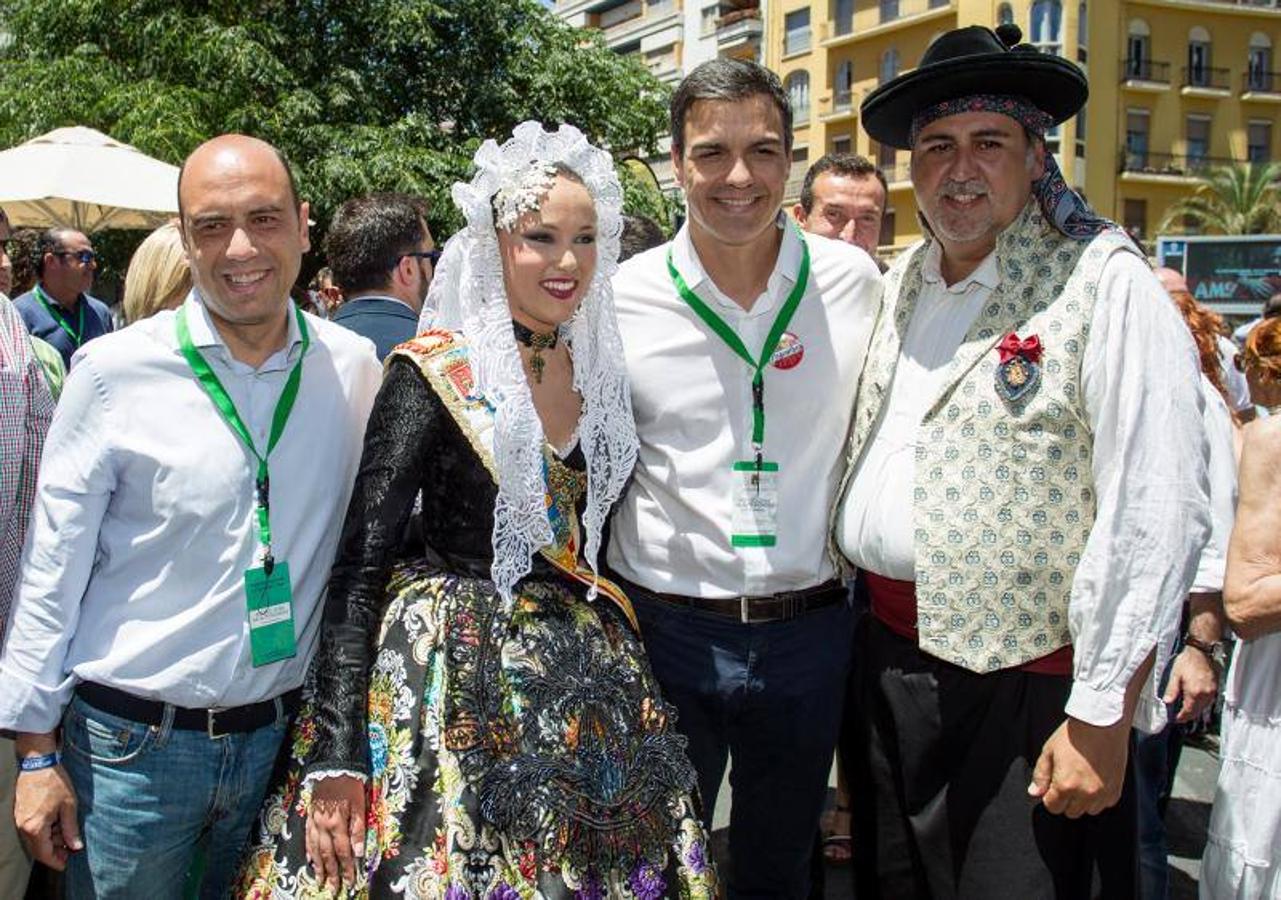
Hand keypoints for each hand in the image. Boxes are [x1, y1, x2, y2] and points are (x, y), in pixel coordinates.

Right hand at [15, 765, 82, 869]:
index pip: (44, 854)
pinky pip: (31, 830)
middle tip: (72, 846)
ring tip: (67, 830)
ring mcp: (20, 820)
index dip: (56, 861)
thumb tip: (76, 847)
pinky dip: (44, 831)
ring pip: (35, 839)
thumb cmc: (55, 783)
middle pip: (38, 849)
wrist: (38, 764)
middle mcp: (24, 827)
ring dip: (50, 840)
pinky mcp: (20, 814)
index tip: (67, 863)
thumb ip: (71, 829)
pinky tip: (57, 822)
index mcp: (35, 828)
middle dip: (55, 850)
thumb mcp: (69, 806)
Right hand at [305, 775, 365, 892]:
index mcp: (338, 824)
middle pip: (328, 855)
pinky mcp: (309, 817)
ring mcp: (314, 822)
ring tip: (320, 881)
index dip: (347, 869)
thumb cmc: (351, 785)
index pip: (343, 852)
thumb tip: (359, 852)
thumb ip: (359, 829)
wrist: (333, 767)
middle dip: (331, 874)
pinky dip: (309, 851)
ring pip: (315, 850)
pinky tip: (310, 860)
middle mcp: (323, 826)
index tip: (350, 883)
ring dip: (318, 867)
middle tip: (333, 890)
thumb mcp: (360, 805)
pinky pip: (307, 838)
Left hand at [1027, 718, 1128, 817]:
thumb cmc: (1074, 735)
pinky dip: (1098, 797)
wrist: (1102, 724)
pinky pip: (1105, 804)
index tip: (1052, 785)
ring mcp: (1103, 794)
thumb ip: (1040, 775)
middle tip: (1067, 780)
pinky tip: (1094, 780)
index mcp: (1066, 785)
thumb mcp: (1049, 751)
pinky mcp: (1116, 790)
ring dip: (1082, 800)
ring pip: (1088, 810)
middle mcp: (1086, 794)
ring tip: (1081, 779)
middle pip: (1070, 812)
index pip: (1053, 807)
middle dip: (1065, 799)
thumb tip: (1034, 792)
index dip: (1049, 796)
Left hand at [1162, 645, 1218, 722]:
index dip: (1181, 718)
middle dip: (1187, 716)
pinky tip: (1194, 702)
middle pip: (1196, 712)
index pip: (1188, 712)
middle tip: (1179, 717)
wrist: (1200, 652)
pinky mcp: (1215, 688)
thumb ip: (1171, 691)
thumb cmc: (1186, 662)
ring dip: (1194, 711)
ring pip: (1203, 708)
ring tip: (1185, 711)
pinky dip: (1201, 704)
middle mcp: (1205, 695)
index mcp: (1194, 693)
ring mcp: (1211, 692)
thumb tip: (1167, 702)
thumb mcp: (1175, 676)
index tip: (1175, 720)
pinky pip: (1208, 701)